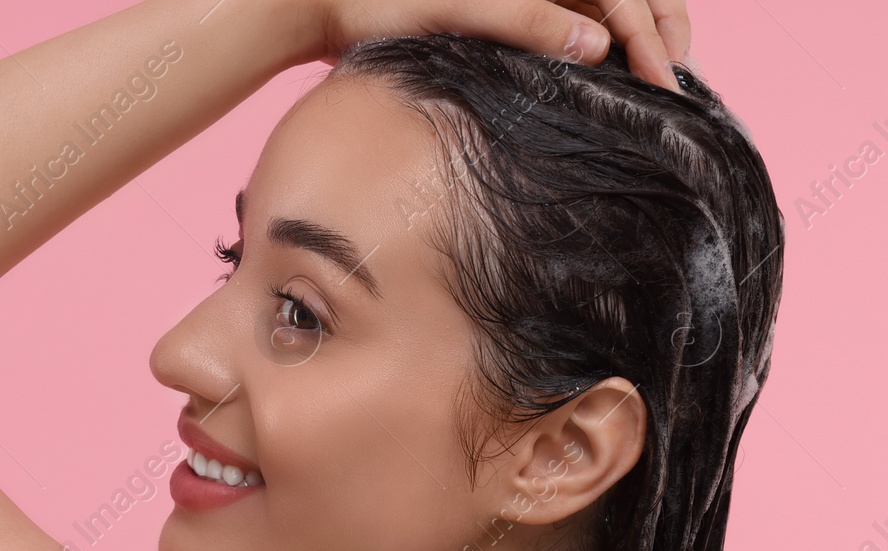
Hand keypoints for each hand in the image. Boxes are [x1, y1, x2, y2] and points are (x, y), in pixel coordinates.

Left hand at [311, 0, 690, 93]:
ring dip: (634, 42)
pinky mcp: (509, 9)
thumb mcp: (463, 10)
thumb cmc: (387, 3)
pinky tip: (610, 82)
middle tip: (676, 86)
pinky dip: (598, 49)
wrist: (330, 5)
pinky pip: (569, 25)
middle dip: (660, 31)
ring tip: (655, 86)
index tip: (668, 81)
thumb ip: (532, 22)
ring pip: (603, 10)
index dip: (653, 32)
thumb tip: (601, 47)